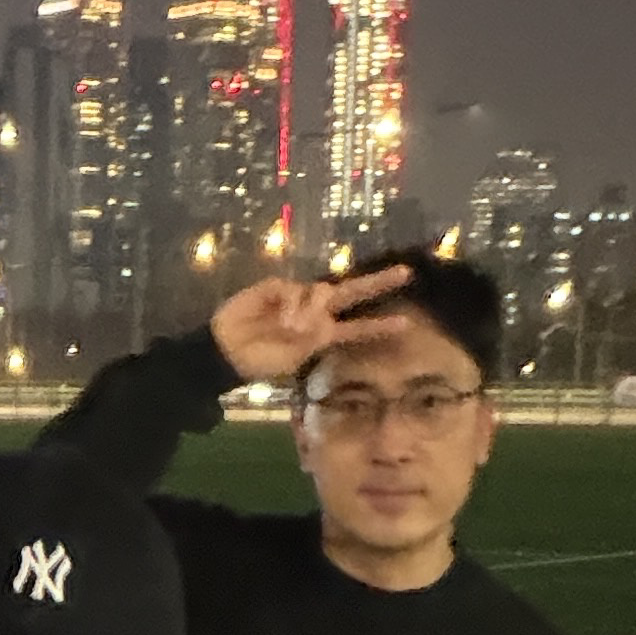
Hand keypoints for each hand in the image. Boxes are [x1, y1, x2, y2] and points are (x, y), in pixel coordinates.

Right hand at [208, 264, 413, 389]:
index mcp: (322, 333)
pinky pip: (296, 289)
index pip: (356, 327)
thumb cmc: (262, 361)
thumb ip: (313, 338)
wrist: (228, 351)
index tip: (405, 324)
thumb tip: (319, 314)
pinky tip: (284, 318)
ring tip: (293, 328)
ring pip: (322, 291)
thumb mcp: (294, 358)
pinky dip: (293, 303)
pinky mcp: (277, 286)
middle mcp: (315, 312)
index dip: (379, 326)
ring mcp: (298, 297)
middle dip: (378, 283)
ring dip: (312, 309)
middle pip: (353, 293)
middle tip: (407, 274)